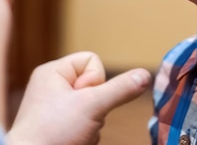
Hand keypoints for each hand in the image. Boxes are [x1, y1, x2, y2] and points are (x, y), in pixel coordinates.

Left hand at [7, 52, 151, 144]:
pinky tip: (73, 143)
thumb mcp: (92, 106)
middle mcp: (53, 88)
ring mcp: (56, 110)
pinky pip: (87, 125)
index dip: (96, 80)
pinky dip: (85, 136)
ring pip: (94, 109)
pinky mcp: (60, 129)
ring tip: (74, 135)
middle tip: (77, 120)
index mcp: (53, 72)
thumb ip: (121, 89)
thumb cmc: (51, 133)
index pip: (92, 59)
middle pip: (97, 86)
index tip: (82, 99)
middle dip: (95, 107)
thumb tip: (146, 74)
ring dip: (92, 125)